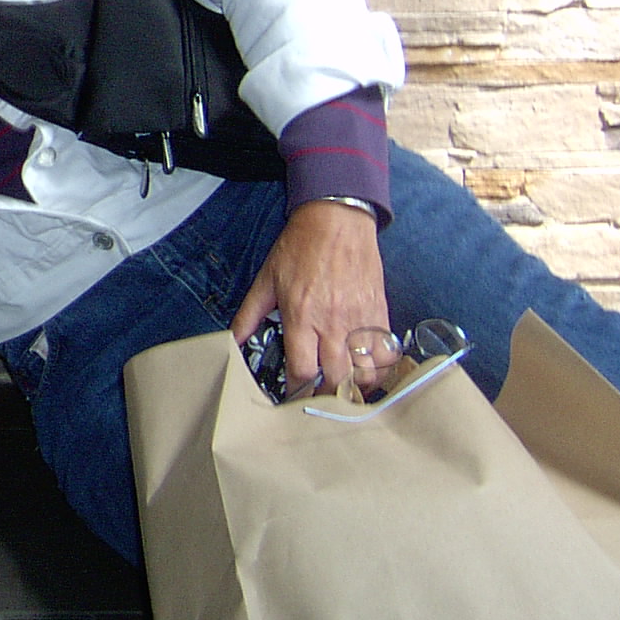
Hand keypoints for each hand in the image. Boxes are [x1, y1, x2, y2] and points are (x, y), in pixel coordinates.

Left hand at [230, 199, 388, 397]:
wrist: (337, 222)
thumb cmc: (299, 248)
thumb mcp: (266, 280)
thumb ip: (250, 314)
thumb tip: (233, 340)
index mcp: (302, 316)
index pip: (303, 370)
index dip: (296, 388)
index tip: (292, 392)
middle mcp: (334, 324)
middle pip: (337, 380)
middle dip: (325, 395)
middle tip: (317, 397)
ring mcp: (361, 321)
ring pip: (365, 374)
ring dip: (354, 387)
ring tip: (342, 389)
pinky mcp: (380, 315)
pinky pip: (385, 355)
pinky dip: (378, 370)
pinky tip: (366, 372)